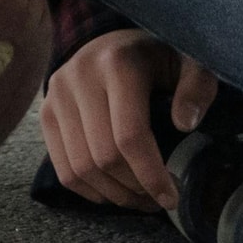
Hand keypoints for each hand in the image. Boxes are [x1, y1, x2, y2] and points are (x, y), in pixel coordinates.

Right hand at [38, 28, 220, 209]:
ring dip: (113, 194)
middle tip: (158, 200)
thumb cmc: (159, 58)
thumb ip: (197, 88)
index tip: (171, 198)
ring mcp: (56, 94)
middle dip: (134, 189)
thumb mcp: (190, 63)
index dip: (151, 175)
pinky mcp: (45, 111)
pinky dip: (89, 190)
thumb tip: (184, 124)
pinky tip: (114, 191)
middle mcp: (79, 76)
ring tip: (139, 199)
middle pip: (103, 156)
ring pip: (80, 167)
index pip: (129, 136)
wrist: (116, 42)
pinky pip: (62, 168)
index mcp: (117, 64)